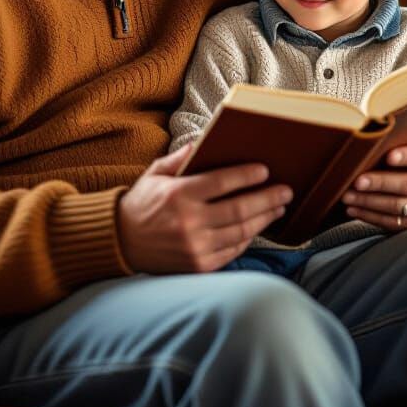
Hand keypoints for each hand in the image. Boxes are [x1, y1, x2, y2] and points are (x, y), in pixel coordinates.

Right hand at [118, 144, 291, 273]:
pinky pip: (232, 251)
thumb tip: (204, 141)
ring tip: (278, 208)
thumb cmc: (142, 202)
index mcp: (178, 195)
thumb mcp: (155, 173)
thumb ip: (180, 158)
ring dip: (264, 219)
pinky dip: (247, 238)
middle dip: (268, 199)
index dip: (247, 176)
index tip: (266, 170)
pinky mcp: (198, 265)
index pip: (221, 182)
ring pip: (241, 231)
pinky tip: (256, 227)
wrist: (120, 242)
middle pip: (239, 209)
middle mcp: (188, 222)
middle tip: (286, 191)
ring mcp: (195, 247)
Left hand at [341, 143, 406, 231]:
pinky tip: (354, 209)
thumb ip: (404, 147)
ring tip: (348, 196)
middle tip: (357, 181)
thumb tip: (371, 145)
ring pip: (398, 207)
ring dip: (369, 202)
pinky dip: (370, 216)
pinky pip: (392, 222)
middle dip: (380, 183)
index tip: (388, 156)